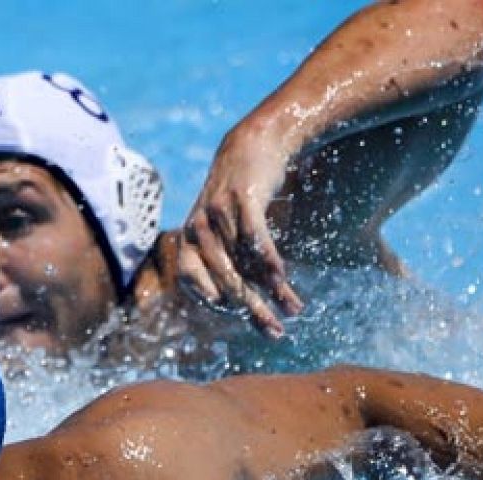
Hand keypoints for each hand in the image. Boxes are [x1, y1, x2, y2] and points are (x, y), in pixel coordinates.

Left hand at [175, 120, 304, 337]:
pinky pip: (254, 239)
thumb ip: (227, 264)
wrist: (254, 144)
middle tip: (275, 333)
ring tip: (294, 309)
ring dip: (272, 291)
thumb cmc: (240, 199)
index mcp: (188, 238)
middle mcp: (198, 227)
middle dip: (252, 310)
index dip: (213, 303)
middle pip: (225, 280)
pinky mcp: (242, 198)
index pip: (191, 283)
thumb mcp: (225, 231)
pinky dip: (268, 261)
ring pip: (245, 264)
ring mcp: (219, 212)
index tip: (239, 316)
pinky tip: (283, 279)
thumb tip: (239, 309)